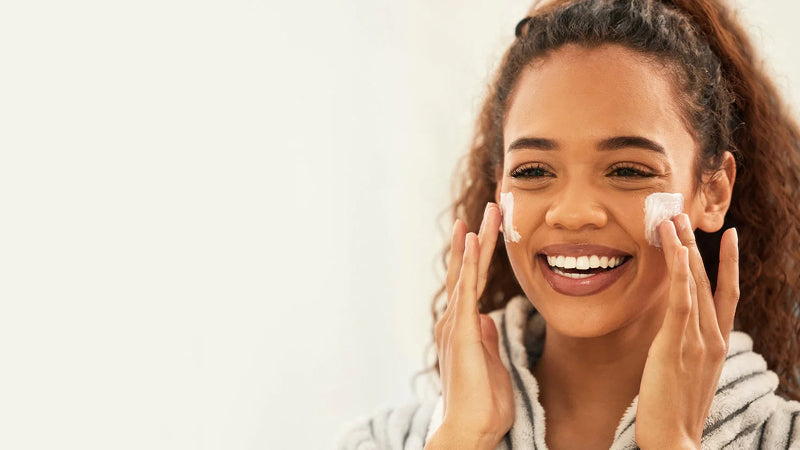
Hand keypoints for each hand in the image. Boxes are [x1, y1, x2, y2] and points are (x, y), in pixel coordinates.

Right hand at [432, 202, 513, 447]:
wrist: (470, 429)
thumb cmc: (483, 405)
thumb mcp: (492, 364)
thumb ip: (487, 340)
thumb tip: (488, 320)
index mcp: (464, 328)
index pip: (473, 283)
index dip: (480, 256)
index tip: (486, 230)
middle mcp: (455, 321)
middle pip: (468, 271)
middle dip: (480, 238)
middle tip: (491, 209)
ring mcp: (456, 325)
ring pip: (467, 273)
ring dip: (477, 241)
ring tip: (487, 214)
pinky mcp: (460, 331)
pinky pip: (466, 291)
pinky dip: (468, 264)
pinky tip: (472, 240)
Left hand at [635, 214, 739, 448]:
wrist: (674, 441)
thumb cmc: (673, 411)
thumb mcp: (685, 373)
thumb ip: (684, 349)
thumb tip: (673, 335)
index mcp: (716, 345)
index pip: (725, 295)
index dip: (727, 264)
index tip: (726, 237)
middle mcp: (713, 338)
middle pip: (709, 282)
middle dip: (696, 246)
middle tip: (684, 216)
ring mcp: (698, 340)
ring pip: (694, 284)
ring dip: (683, 249)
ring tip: (673, 220)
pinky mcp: (677, 345)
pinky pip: (681, 300)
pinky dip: (680, 272)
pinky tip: (675, 249)